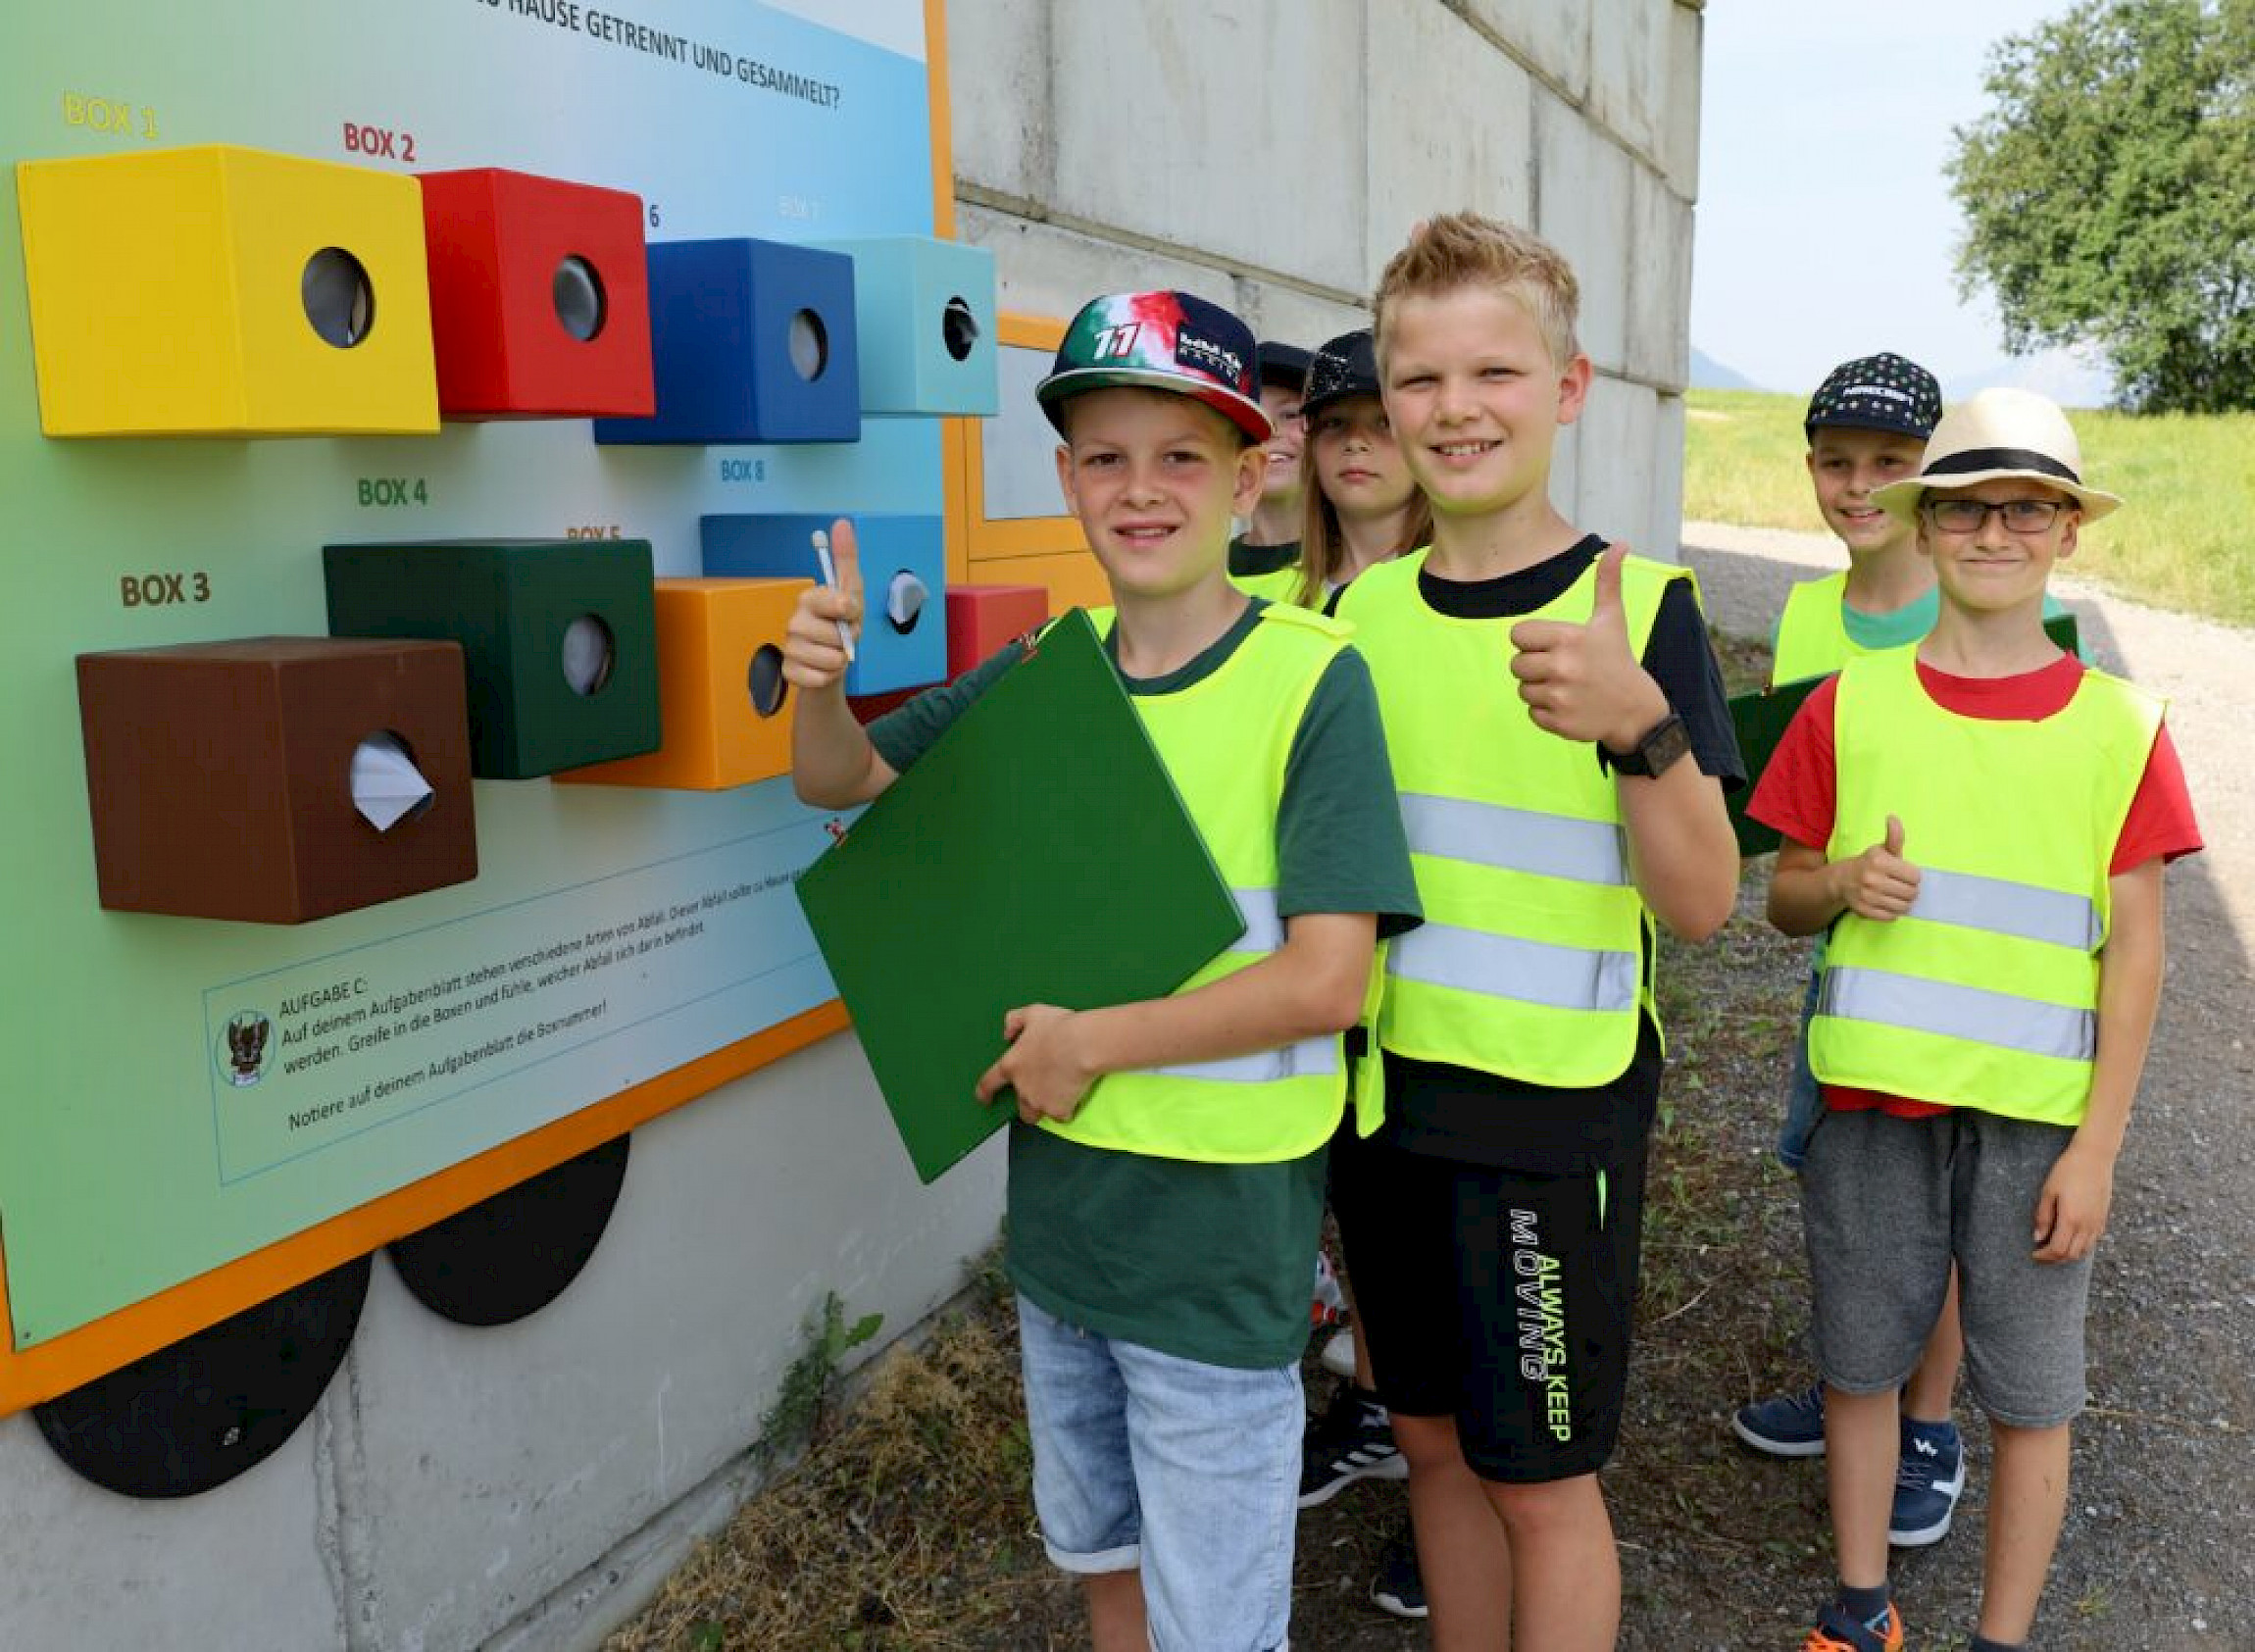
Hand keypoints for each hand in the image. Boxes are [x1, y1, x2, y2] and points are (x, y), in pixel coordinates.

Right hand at [780, 517, 861, 690]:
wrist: (830, 662)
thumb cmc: (841, 624)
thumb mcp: (851, 591)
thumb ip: (846, 559)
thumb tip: (841, 522)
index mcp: (808, 599)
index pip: (832, 601)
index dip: (848, 610)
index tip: (850, 611)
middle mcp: (794, 621)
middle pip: (835, 636)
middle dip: (849, 640)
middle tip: (843, 636)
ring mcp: (789, 647)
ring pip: (830, 660)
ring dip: (841, 660)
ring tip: (835, 653)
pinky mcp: (789, 672)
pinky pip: (820, 679)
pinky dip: (829, 677)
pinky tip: (823, 669)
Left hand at [975, 1004, 1097, 1124]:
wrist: (1084, 1045)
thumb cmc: (1061, 1028)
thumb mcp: (1033, 1013)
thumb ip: (1015, 1020)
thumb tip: (1008, 1032)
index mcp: (1011, 1065)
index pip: (988, 1084)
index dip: (984, 1093)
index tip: (985, 1099)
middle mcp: (1022, 1088)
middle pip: (1019, 1108)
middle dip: (1028, 1105)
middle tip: (1042, 1093)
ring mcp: (1040, 1102)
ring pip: (1038, 1114)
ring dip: (1045, 1108)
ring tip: (1059, 1094)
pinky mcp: (1059, 1110)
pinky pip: (1061, 1116)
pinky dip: (1067, 1109)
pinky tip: (1074, 1095)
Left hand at [1507, 543, 1668, 747]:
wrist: (1635, 710)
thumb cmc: (1617, 659)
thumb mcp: (1611, 619)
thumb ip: (1607, 581)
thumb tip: (1620, 543)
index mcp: (1569, 638)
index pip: (1518, 635)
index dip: (1532, 641)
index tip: (1554, 646)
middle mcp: (1563, 667)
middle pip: (1516, 664)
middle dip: (1534, 666)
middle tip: (1563, 668)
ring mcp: (1560, 697)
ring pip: (1522, 690)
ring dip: (1539, 689)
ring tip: (1567, 687)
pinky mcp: (1558, 722)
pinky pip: (1531, 713)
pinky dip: (1546, 712)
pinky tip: (1570, 705)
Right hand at [1833, 815, 1919, 920]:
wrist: (1842, 880)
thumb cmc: (1869, 863)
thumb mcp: (1882, 848)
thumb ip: (1894, 836)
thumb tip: (1893, 818)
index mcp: (1879, 861)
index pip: (1915, 876)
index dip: (1913, 876)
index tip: (1906, 875)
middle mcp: (1872, 879)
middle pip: (1911, 893)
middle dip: (1911, 891)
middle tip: (1903, 887)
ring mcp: (1868, 897)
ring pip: (1903, 907)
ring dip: (1904, 903)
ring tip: (1897, 896)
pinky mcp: (1865, 911)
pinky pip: (1891, 917)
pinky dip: (1893, 912)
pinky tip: (1887, 903)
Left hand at [2033, 1140, 2115, 1261]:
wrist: (2094, 1157)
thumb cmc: (2068, 1171)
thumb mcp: (2048, 1192)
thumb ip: (2043, 1217)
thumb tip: (2037, 1237)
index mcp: (2071, 1219)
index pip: (2058, 1250)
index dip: (2045, 1256)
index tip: (2034, 1254)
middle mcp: (2087, 1226)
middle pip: (2071, 1255)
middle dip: (2055, 1259)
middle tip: (2041, 1253)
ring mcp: (2097, 1223)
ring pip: (2084, 1251)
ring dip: (2068, 1254)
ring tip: (2054, 1247)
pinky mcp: (2103, 1218)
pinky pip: (2093, 1241)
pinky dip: (2080, 1246)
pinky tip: (2070, 1238)